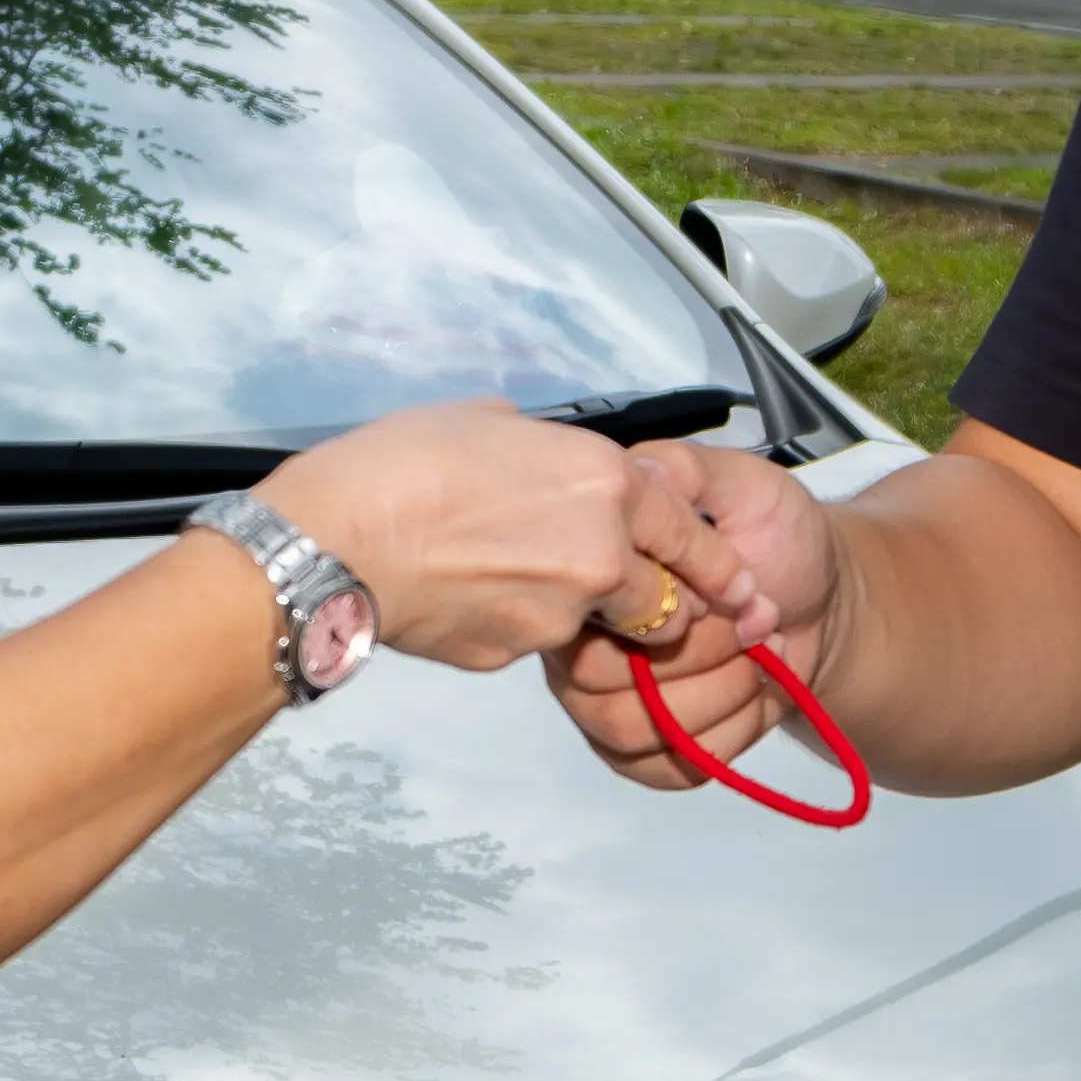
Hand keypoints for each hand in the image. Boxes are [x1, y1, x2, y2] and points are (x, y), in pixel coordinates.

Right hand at [262, 401, 749, 673]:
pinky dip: (515, 624)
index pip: (691, 535)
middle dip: (665, 605)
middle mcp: (600, 555)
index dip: (721, 565)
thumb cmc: (403, 465)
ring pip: (598, 626)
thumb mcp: (490, 422)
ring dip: (581, 613)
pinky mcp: (512, 657)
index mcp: (606, 483)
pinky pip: (532, 641)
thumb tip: (550, 462)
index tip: (744, 587)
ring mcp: (558, 616)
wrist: (337, 539)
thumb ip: (545, 450)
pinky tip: (467, 593)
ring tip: (513, 577)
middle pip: (665, 601)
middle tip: (650, 601)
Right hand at [546, 442, 837, 790]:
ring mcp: (604, 706)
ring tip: (761, 655)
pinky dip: (731, 731)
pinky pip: (670, 767)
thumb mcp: (746, 486)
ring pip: (635, 730)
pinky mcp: (645, 756)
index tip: (738, 585)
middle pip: (604, 682)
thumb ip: (688, 472)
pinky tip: (756, 692)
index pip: (591, 614)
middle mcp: (580, 644)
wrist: (822, 604)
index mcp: (593, 580)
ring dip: (721, 693)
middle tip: (759, 621)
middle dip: (707, 652)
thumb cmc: (776, 542)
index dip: (679, 608)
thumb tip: (637, 472)